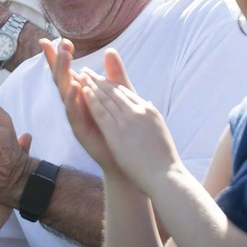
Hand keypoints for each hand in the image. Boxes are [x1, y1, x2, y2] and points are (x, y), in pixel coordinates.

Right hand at [43, 38, 116, 173]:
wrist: (124, 158)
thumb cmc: (119, 127)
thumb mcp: (118, 96)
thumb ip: (114, 75)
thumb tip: (110, 50)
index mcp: (83, 94)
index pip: (69, 70)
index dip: (61, 56)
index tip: (58, 38)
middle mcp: (76, 103)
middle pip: (62, 78)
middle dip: (58, 61)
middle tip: (60, 43)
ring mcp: (76, 116)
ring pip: (64, 92)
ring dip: (63, 74)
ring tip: (64, 57)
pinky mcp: (79, 130)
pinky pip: (73, 113)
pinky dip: (72, 100)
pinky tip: (73, 88)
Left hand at [74, 49, 176, 187]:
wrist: (166, 175)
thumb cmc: (164, 160)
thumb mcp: (160, 131)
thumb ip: (150, 117)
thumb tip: (148, 105)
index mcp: (149, 110)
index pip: (126, 93)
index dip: (111, 84)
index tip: (100, 78)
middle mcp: (139, 110)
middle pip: (114, 91)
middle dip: (98, 80)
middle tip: (86, 71)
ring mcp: (128, 121)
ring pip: (106, 98)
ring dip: (91, 85)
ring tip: (81, 76)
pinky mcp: (117, 133)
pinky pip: (101, 112)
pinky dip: (91, 100)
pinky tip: (83, 92)